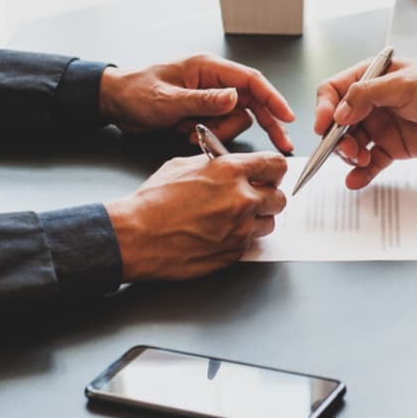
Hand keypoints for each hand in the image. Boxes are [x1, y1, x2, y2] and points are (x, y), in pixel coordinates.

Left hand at [99, 54, 295, 151]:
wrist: (114, 103)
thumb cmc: (136, 92)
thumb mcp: (168, 99)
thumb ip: (203, 100)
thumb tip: (234, 98)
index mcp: (208, 68)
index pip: (251, 81)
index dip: (273, 98)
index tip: (288, 116)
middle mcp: (214, 81)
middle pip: (252, 102)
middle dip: (267, 122)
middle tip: (282, 144)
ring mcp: (210, 98)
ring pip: (236, 119)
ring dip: (221, 132)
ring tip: (193, 133)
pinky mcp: (203, 112)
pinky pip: (220, 127)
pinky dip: (209, 136)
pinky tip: (187, 134)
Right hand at [104, 152, 287, 281]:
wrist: (137, 237)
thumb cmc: (152, 203)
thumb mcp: (182, 165)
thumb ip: (214, 164)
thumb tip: (227, 164)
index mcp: (231, 172)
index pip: (276, 165)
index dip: (273, 171)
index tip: (270, 175)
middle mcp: (242, 200)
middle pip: (279, 198)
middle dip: (267, 198)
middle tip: (252, 199)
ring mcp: (241, 229)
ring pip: (268, 223)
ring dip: (256, 220)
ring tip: (231, 218)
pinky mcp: (234, 253)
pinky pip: (250, 243)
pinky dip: (239, 239)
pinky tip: (218, 234)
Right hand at [314, 58, 416, 188]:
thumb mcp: (403, 84)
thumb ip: (367, 95)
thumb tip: (339, 113)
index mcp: (369, 79)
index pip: (333, 92)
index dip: (324, 109)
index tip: (325, 126)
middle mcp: (370, 104)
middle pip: (338, 124)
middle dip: (336, 139)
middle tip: (348, 149)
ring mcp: (380, 126)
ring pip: (351, 145)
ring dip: (350, 156)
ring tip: (361, 160)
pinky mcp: (393, 147)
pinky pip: (370, 163)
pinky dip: (361, 173)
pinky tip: (355, 181)